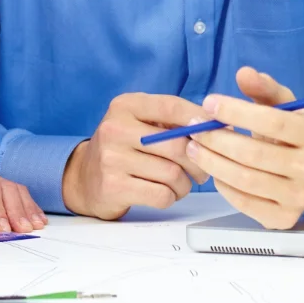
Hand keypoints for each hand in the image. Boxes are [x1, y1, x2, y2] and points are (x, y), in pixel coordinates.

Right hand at [61, 93, 210, 219]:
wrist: (83, 178)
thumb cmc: (123, 149)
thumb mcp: (139, 123)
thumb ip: (172, 122)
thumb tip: (220, 126)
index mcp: (125, 106)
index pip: (171, 106)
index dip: (200, 119)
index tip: (218, 130)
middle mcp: (115, 128)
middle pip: (176, 145)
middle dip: (198, 161)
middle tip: (202, 170)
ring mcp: (112, 158)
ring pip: (172, 174)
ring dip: (184, 184)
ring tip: (179, 183)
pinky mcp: (114, 186)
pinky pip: (162, 195)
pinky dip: (171, 197)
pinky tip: (164, 192)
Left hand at [185, 67, 303, 229]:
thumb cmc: (294, 133)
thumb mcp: (286, 105)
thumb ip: (265, 88)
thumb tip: (244, 73)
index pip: (273, 121)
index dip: (236, 111)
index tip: (209, 103)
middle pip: (254, 153)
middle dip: (216, 138)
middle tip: (194, 128)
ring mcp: (300, 198)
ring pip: (245, 179)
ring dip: (212, 162)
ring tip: (194, 147)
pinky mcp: (284, 218)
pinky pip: (243, 202)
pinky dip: (222, 184)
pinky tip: (213, 169)